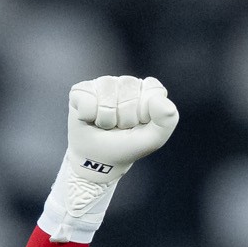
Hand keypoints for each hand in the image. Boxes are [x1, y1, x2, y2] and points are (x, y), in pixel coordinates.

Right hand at [39, 76, 179, 242]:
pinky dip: (89, 115)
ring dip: (107, 118)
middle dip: (125, 117)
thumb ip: (166, 121)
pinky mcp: (81, 90)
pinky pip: (88, 99)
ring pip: (107, 95)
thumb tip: (161, 100)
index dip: (145, 110)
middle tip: (120, 128)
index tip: (139, 124)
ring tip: (106, 125)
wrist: (96, 162)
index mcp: (145, 91)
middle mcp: (125, 84)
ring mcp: (102, 84)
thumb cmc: (124, 148)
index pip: (151, 88)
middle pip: (129, 91)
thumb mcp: (152, 140)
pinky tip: (90, 120)